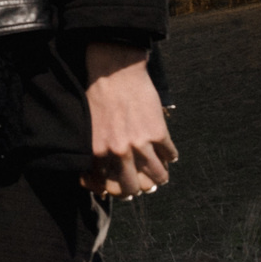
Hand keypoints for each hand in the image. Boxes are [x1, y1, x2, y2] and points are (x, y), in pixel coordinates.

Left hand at [80, 42, 177, 199]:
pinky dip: (170, 155)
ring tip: (160, 172)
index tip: (123, 188)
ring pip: (158, 177)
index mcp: (98, 152)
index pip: (109, 187)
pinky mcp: (158, 132)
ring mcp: (140, 144)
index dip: (117, 190)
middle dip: (139, 188)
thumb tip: (103, 176)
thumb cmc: (98, 97)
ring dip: (160, 176)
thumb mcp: (90, 128)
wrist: (114, 71)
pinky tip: (166, 151)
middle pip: (133, 188)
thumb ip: (98, 152)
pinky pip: (170, 155)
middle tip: (144, 183)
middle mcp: (118, 153)